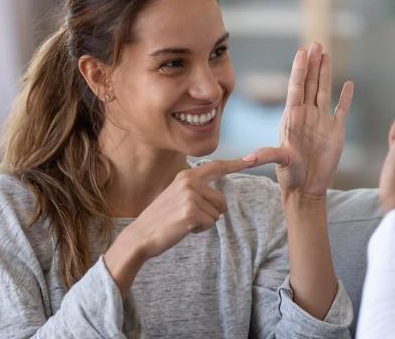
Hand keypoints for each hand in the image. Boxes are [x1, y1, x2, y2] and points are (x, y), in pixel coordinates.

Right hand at [125, 158, 263, 258]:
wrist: (141, 235)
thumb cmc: (162, 218)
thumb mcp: (177, 196)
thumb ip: (196, 190)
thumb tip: (220, 199)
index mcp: (186, 176)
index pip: (216, 167)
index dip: (235, 164)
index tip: (252, 158)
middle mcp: (189, 182)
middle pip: (221, 200)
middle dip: (210, 213)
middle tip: (186, 216)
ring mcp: (190, 196)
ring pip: (217, 214)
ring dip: (204, 222)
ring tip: (183, 221)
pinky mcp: (191, 212)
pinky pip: (210, 223)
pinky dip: (200, 230)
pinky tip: (184, 228)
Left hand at [247, 42, 353, 200]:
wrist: (307, 188)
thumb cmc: (290, 175)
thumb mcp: (278, 162)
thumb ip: (266, 156)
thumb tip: (247, 158)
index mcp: (292, 117)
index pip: (296, 87)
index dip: (299, 69)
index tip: (302, 51)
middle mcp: (307, 115)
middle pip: (310, 83)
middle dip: (313, 63)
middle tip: (315, 43)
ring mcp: (321, 121)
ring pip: (324, 90)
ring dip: (326, 73)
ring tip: (326, 53)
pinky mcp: (336, 131)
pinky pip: (341, 109)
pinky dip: (346, 97)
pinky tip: (349, 84)